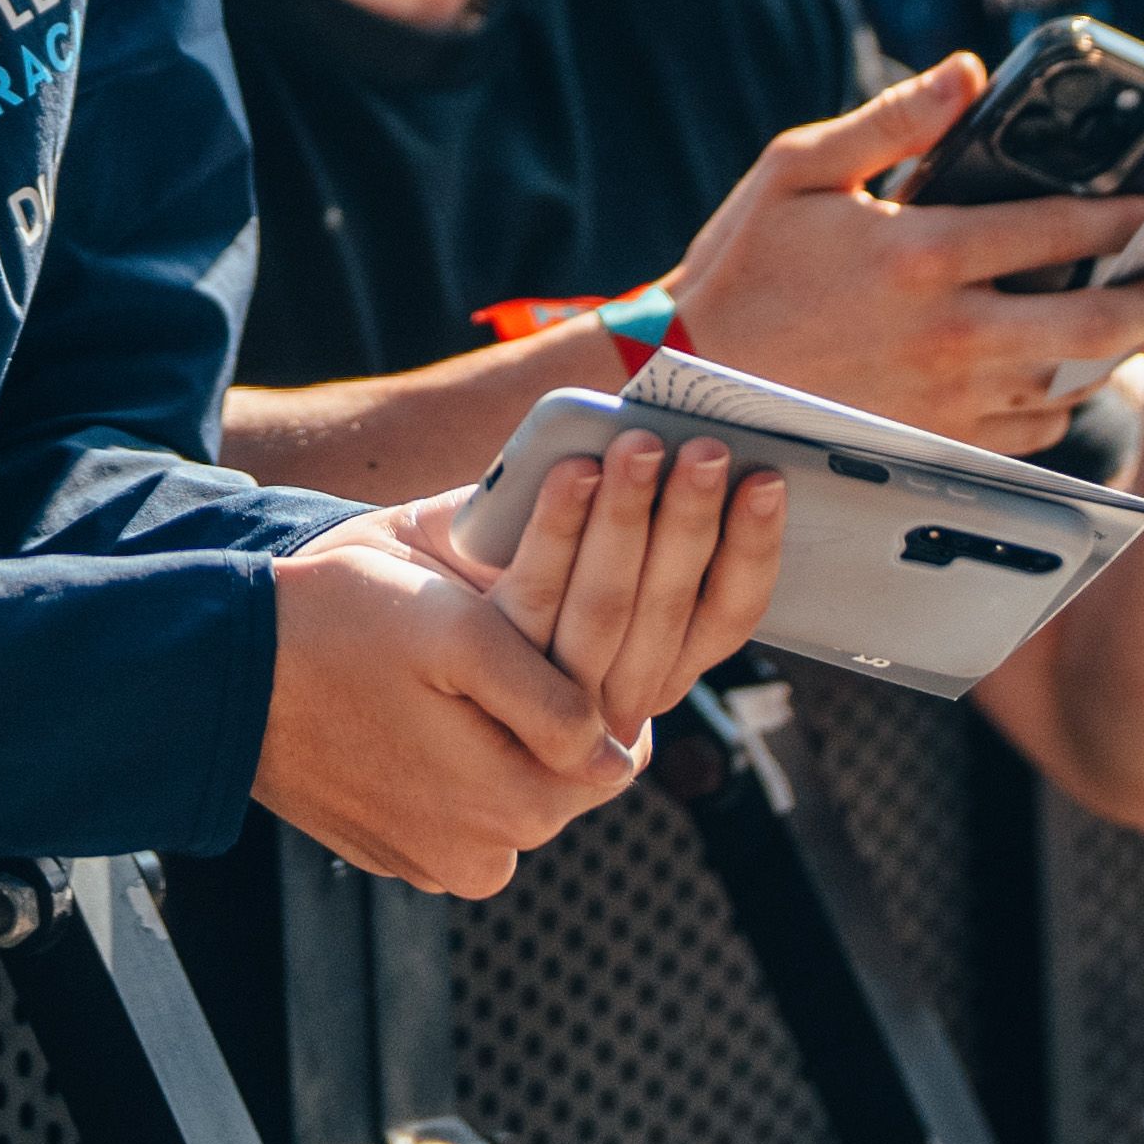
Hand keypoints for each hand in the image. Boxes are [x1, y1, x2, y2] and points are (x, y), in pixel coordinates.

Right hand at [252, 504, 641, 897]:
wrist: (215, 673)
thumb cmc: (334, 630)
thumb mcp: (457, 632)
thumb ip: (553, 699)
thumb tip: (621, 757)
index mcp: (509, 811)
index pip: (611, 751)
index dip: (601, 680)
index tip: (567, 633)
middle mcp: (477, 860)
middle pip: (557, 774)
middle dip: (547, 708)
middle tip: (508, 638)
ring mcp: (427, 862)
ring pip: (505, 787)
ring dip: (498, 734)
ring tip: (455, 668)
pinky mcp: (388, 849)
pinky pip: (450, 802)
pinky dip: (447, 757)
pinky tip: (412, 705)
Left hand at [440, 432, 787, 753]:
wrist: (377, 603)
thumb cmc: (489, 560)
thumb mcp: (565, 543)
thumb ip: (622, 521)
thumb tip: (674, 448)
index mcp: (657, 665)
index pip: (724, 616)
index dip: (751, 549)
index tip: (766, 479)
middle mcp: (615, 700)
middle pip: (669, 608)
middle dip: (691, 519)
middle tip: (707, 448)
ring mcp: (551, 698)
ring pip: (606, 606)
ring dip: (629, 517)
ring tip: (641, 444)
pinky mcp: (488, 674)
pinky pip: (532, 599)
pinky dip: (557, 528)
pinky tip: (573, 470)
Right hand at [657, 54, 1143, 449]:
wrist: (692, 370)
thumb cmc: (745, 261)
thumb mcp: (799, 168)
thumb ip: (893, 120)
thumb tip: (970, 72)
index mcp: (921, 252)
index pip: (1061, 231)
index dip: (1126, 216)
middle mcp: (948, 332)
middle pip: (1097, 324)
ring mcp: (948, 397)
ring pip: (1074, 384)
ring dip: (1117, 351)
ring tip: (1135, 319)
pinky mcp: (937, 442)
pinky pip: (1034, 432)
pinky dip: (1062, 402)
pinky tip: (1061, 370)